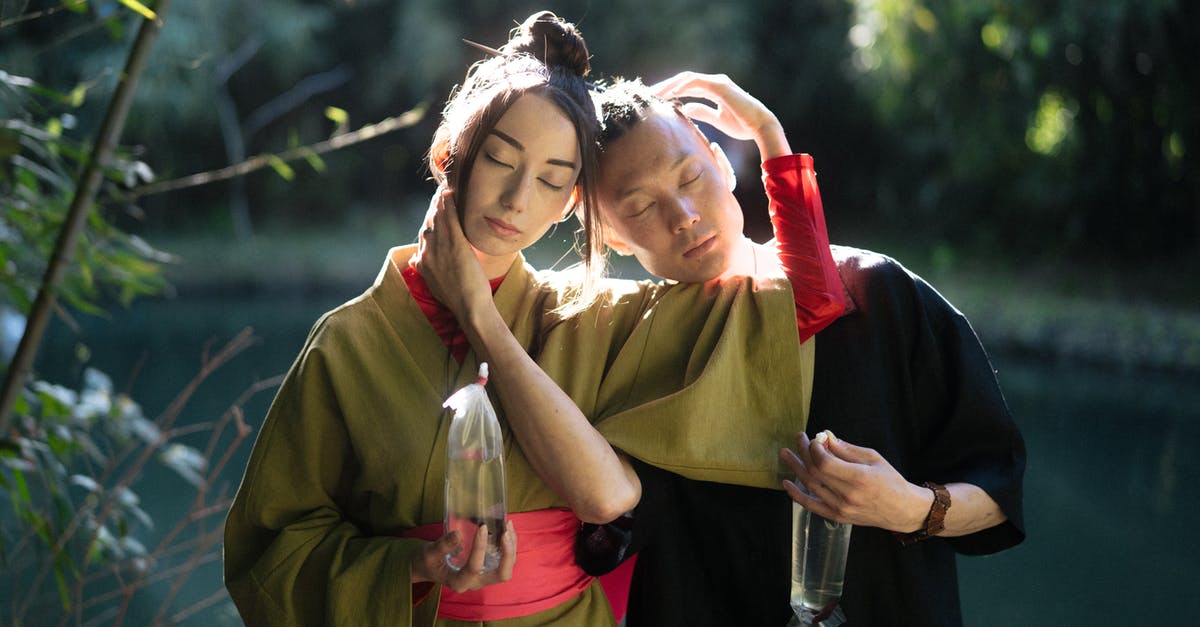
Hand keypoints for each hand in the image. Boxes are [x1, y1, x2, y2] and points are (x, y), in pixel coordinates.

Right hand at [411, 520, 516, 592]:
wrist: (430, 567)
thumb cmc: (428, 562)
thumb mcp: (429, 554)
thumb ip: (442, 546)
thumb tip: (457, 534)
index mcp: (459, 583)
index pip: (474, 568)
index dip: (480, 548)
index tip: (482, 527)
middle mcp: (476, 583)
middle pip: (501, 575)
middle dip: (507, 554)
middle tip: (505, 532)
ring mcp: (484, 576)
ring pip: (507, 567)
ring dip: (511, 547)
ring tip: (508, 525)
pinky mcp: (488, 568)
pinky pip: (505, 559)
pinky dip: (509, 544)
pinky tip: (506, 527)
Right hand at [412, 187, 491, 317]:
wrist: (469, 308)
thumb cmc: (457, 299)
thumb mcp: (434, 284)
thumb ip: (426, 269)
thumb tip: (418, 261)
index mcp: (422, 262)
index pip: (423, 234)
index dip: (429, 220)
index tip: (433, 211)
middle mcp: (427, 252)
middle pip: (428, 223)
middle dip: (433, 207)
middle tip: (440, 194)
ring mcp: (440, 248)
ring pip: (437, 218)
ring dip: (440, 201)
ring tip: (445, 189)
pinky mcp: (455, 245)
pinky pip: (449, 219)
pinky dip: (448, 204)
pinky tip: (450, 192)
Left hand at [651, 71, 789, 158]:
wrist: (760, 126)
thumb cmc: (743, 125)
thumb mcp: (717, 119)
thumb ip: (701, 111)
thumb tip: (684, 108)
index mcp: (713, 89)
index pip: (687, 86)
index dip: (671, 91)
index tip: (656, 100)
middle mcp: (714, 83)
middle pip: (684, 80)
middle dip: (666, 86)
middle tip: (649, 94)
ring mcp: (717, 82)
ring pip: (688, 78)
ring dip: (670, 84)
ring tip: (656, 93)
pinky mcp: (720, 86)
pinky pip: (698, 83)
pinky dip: (684, 86)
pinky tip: (672, 93)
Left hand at [780, 431, 930, 532]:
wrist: (902, 510)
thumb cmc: (890, 480)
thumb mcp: (873, 458)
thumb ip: (847, 449)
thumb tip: (825, 437)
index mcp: (859, 478)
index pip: (825, 463)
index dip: (815, 449)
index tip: (814, 439)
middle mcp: (848, 496)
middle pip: (815, 472)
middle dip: (803, 453)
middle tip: (798, 439)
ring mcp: (841, 509)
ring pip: (811, 486)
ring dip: (796, 469)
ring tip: (786, 454)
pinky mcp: (838, 517)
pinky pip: (812, 506)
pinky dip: (797, 495)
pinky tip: (787, 484)